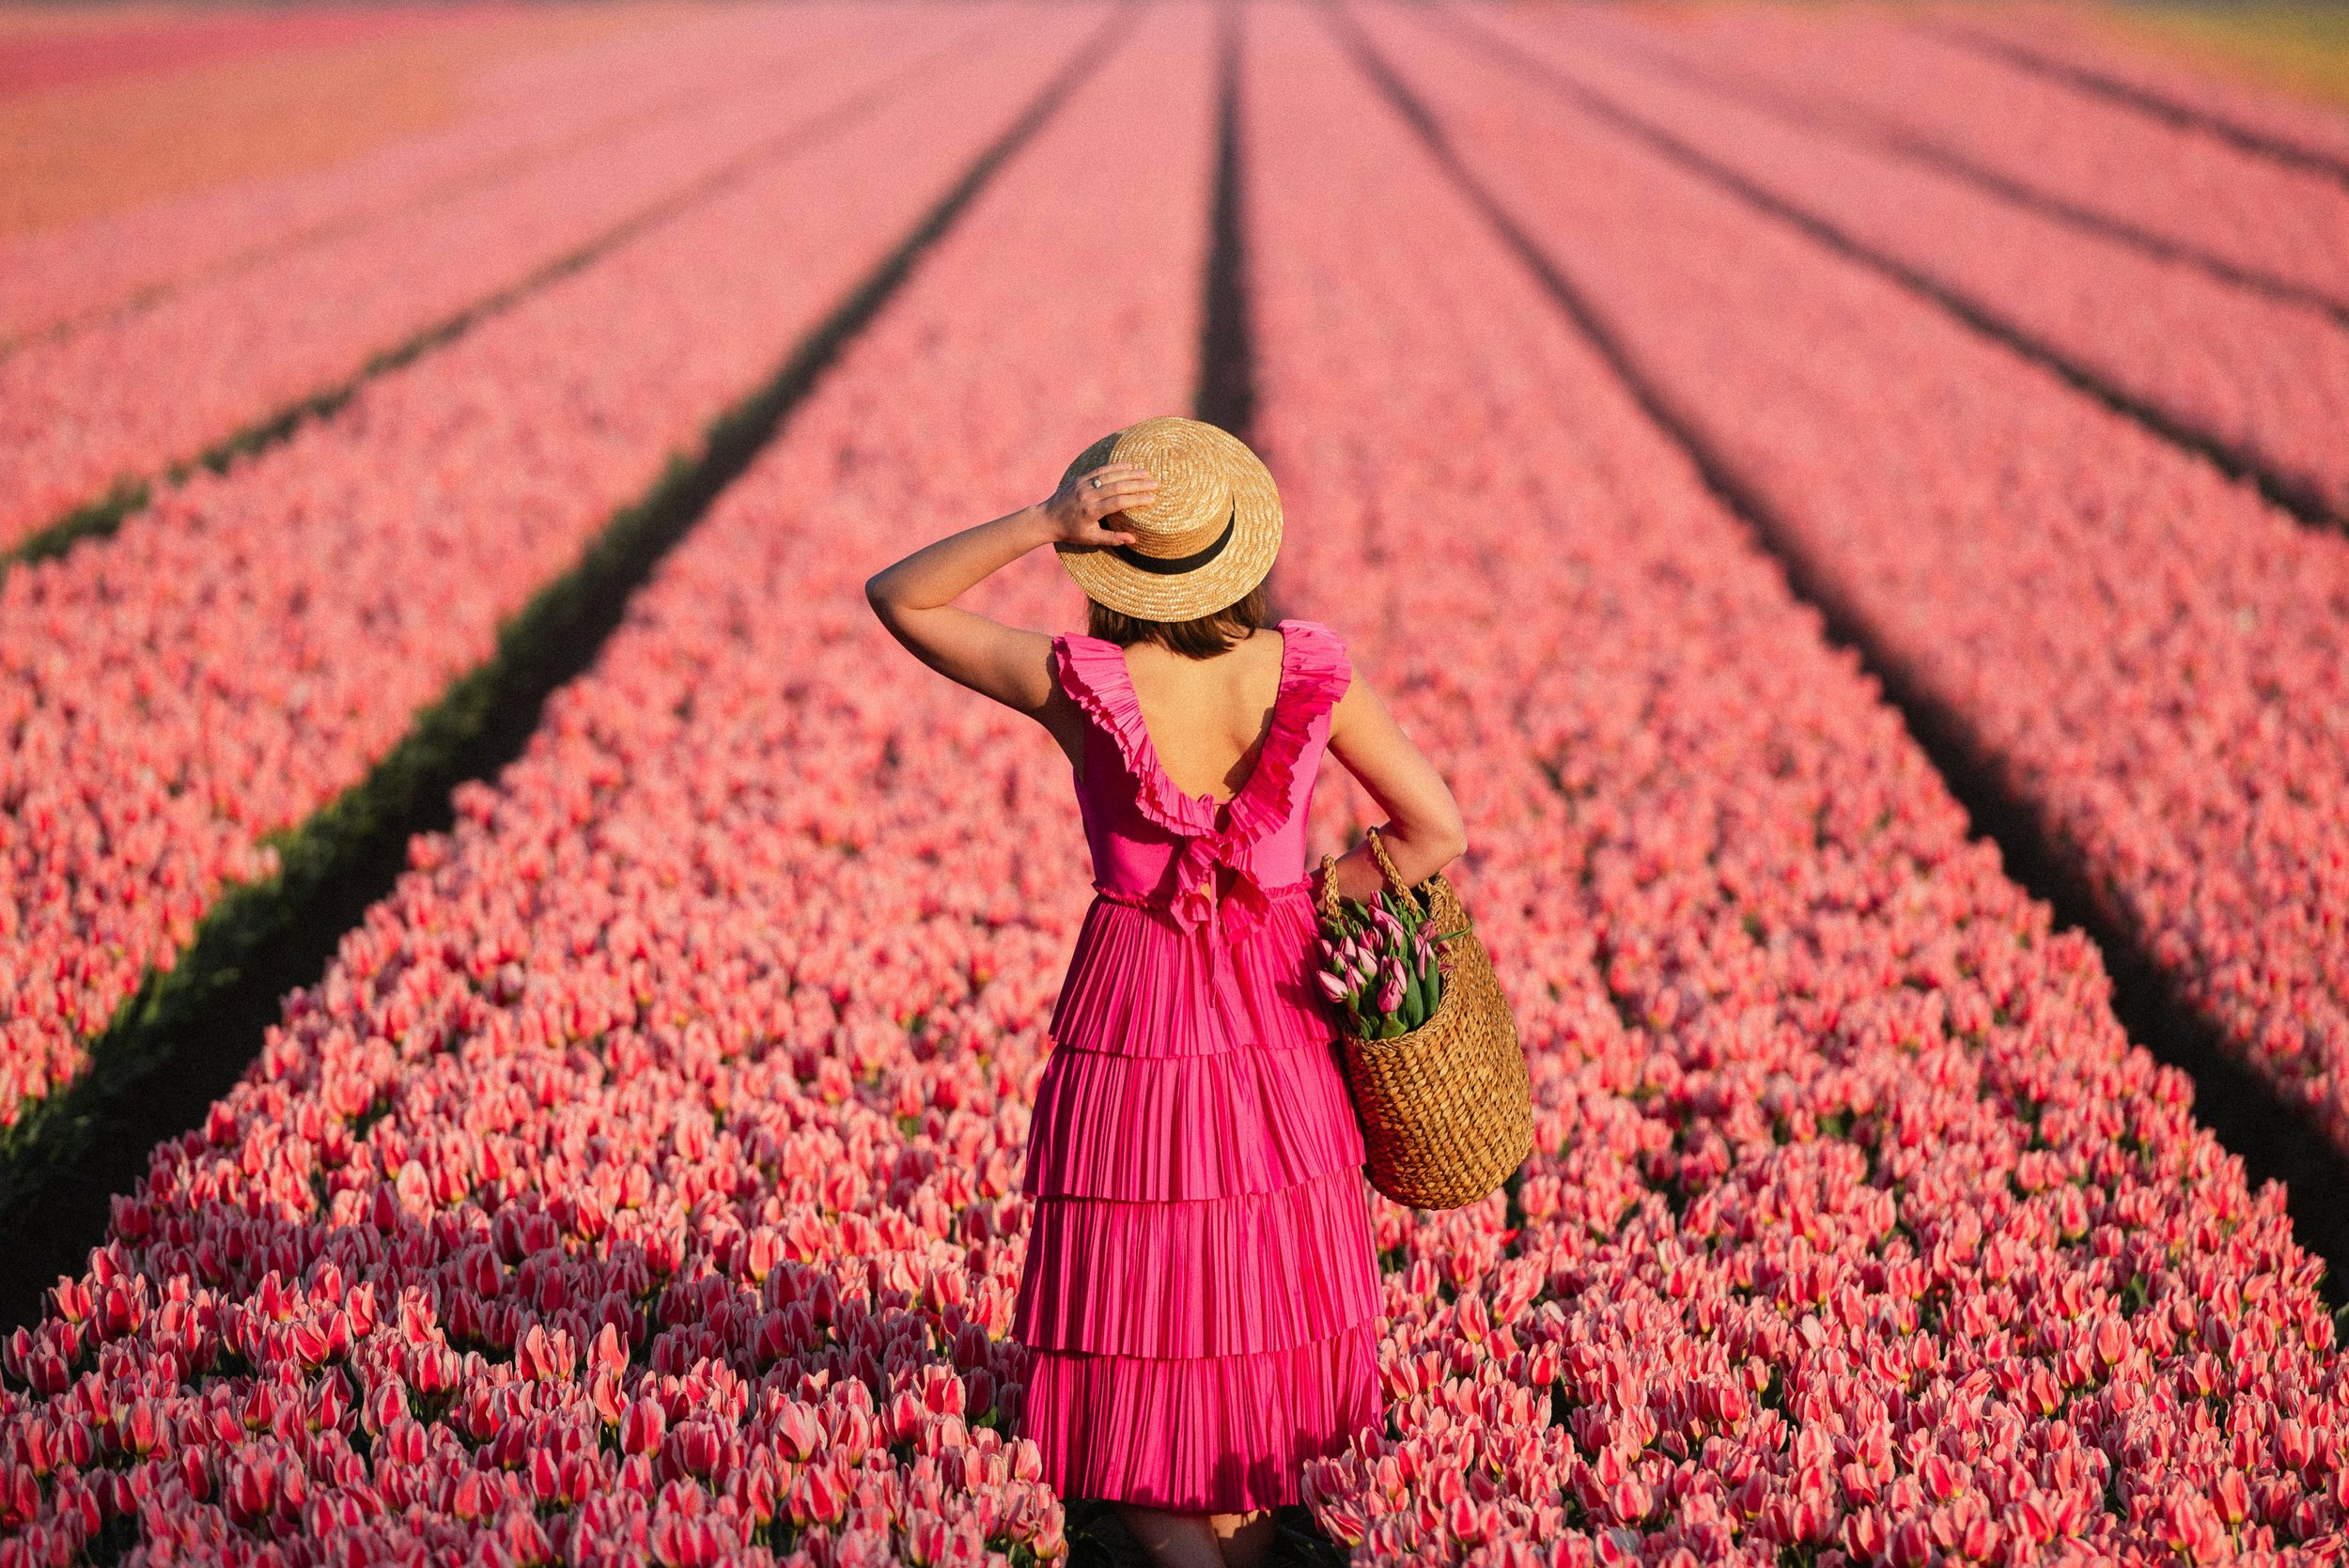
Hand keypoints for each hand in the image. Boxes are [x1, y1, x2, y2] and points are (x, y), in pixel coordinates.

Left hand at [1037, 463, 1156, 548]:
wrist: (1047, 518)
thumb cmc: (1070, 531)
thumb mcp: (1090, 538)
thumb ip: (1112, 538)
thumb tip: (1133, 539)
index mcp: (1091, 511)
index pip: (1118, 502)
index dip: (1136, 499)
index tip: (1151, 498)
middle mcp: (1088, 496)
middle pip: (1117, 486)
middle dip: (1138, 484)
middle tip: (1155, 483)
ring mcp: (1083, 485)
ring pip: (1110, 476)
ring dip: (1130, 473)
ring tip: (1146, 473)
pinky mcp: (1080, 478)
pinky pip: (1100, 470)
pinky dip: (1115, 467)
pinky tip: (1128, 465)